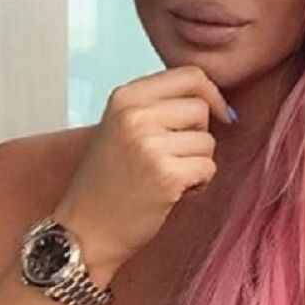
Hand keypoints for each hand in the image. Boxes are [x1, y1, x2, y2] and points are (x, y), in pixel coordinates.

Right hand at [52, 66, 233, 280]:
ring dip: (197, 164)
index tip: (219, 115)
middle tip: (174, 159)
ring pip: (208, 141)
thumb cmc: (109, 183)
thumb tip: (216, 100)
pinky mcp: (166, 174)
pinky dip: (199, 184)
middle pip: (202, 108)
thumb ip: (159, 108)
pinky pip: (208, 168)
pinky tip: (173, 194)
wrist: (84, 230)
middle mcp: (134, 115)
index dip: (212, 94)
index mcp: (124, 97)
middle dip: (199, 136)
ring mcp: (149, 144)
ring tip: (167, 179)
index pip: (190, 74)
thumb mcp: (123, 128)